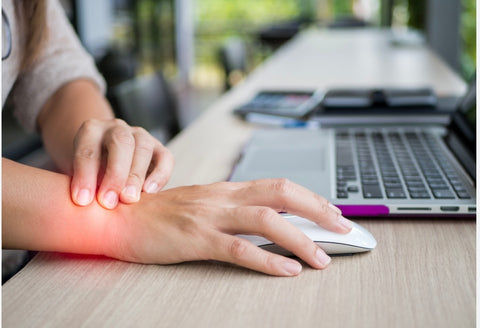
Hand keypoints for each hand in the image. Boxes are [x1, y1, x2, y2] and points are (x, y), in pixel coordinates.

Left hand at [70, 119, 173, 208]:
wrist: (106, 162)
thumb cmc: (89, 174)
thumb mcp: (78, 174)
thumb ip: (81, 184)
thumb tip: (83, 205)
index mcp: (91, 130)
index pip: (88, 149)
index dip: (84, 175)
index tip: (82, 201)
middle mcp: (117, 128)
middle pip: (120, 143)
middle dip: (115, 174)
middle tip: (108, 202)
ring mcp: (141, 135)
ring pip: (143, 148)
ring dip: (136, 176)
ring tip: (129, 199)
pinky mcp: (159, 148)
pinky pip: (165, 158)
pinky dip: (159, 175)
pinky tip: (150, 192)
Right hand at [106, 179, 352, 276]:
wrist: (118, 215)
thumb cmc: (160, 214)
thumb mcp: (202, 206)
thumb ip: (232, 210)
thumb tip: (265, 221)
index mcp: (227, 189)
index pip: (279, 186)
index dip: (311, 197)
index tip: (332, 211)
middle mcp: (223, 196)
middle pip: (282, 194)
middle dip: (318, 209)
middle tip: (344, 227)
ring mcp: (210, 215)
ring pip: (267, 220)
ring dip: (301, 239)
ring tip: (322, 257)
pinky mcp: (195, 238)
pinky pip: (238, 248)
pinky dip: (267, 259)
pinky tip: (287, 270)